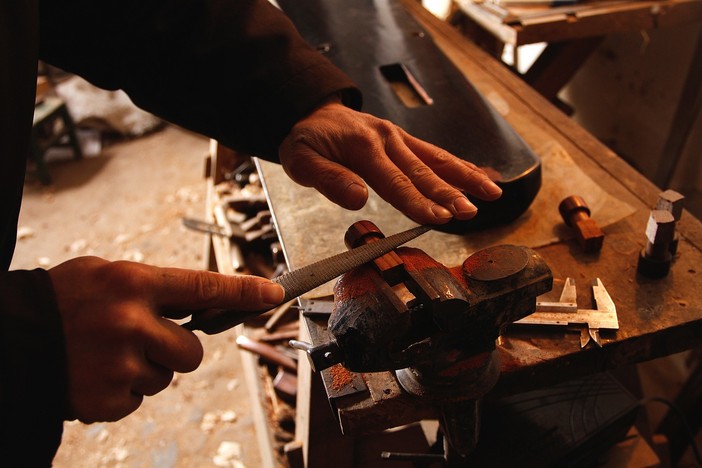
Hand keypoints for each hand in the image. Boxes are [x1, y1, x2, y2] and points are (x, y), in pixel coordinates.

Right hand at [49, 257, 283, 422]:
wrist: (10, 338)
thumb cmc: (62, 300)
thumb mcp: (105, 274)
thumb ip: (152, 287)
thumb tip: (201, 301)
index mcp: (134, 284)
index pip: (204, 287)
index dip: (244, 291)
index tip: (273, 293)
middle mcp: (132, 323)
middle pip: (193, 352)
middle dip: (174, 350)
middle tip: (139, 340)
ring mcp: (121, 364)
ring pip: (166, 377)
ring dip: (145, 369)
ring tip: (105, 354)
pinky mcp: (109, 399)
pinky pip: (139, 399)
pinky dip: (122, 391)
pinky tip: (94, 374)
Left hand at [279, 101, 501, 224]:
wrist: (310, 111)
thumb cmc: (306, 140)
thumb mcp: (301, 161)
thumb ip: (328, 180)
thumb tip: (359, 200)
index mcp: (364, 147)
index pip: (396, 181)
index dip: (419, 202)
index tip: (441, 219)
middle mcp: (387, 139)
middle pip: (423, 171)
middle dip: (450, 194)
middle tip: (472, 212)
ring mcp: (398, 138)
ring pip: (438, 159)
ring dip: (465, 177)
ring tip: (493, 193)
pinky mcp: (403, 140)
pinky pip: (434, 153)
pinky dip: (459, 165)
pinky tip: (478, 177)